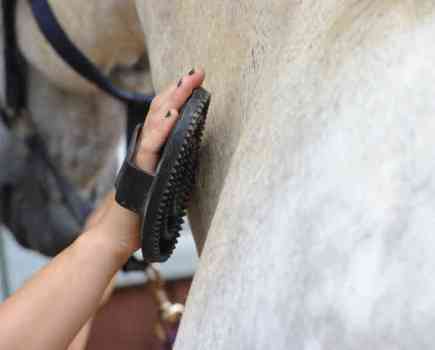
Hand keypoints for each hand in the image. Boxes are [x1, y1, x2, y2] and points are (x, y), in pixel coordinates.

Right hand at [87, 69, 205, 261]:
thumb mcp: (158, 191)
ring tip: (190, 80)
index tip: (194, 84)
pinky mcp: (138, 173)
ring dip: (174, 100)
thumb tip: (186, 167)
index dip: (178, 100)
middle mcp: (144, 152)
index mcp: (151, 155)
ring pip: (156, 123)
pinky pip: (151, 146)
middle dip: (179, 91)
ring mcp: (141, 160)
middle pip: (161, 114)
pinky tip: (175, 112)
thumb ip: (168, 175)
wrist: (110, 239)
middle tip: (197, 71)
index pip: (164, 120)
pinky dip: (163, 128)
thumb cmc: (135, 219)